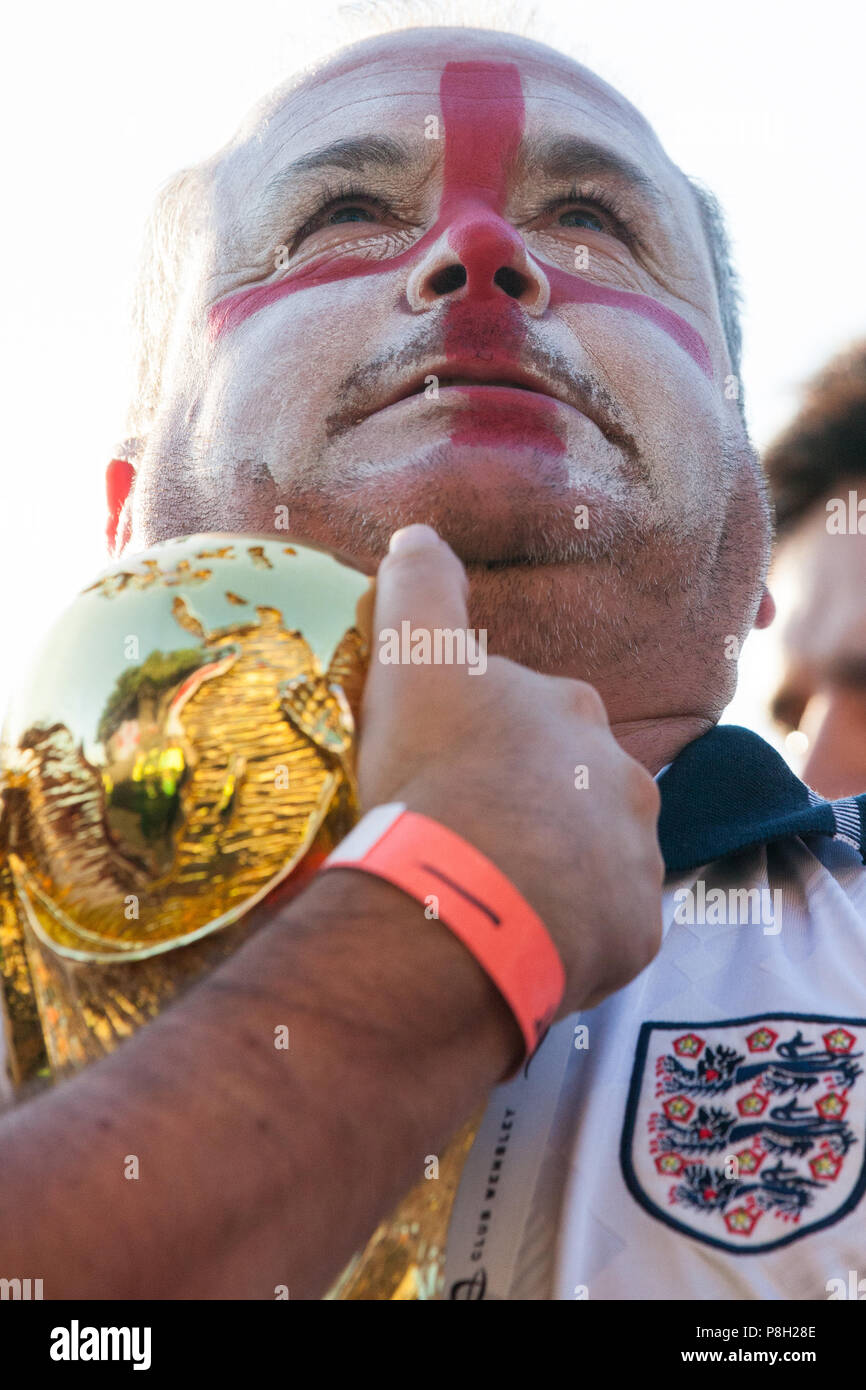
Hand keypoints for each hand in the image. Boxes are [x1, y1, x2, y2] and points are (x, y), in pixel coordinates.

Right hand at [356, 524, 663, 1015]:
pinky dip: (564, 930)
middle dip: (526, 802)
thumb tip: (419, 532)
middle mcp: (622, 777)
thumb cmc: (434, 773)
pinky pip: (601, 925)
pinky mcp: (633, 930)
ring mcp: (634, 859)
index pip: (530, 715)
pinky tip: (513, 935)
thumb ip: (419, 588)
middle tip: (463, 834)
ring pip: (591, 857)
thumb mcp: (413, 661)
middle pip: (569, 785)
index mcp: (572, 710)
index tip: (445, 768)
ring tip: (484, 892)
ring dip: (549, 867)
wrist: (459, 903)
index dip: (484, 739)